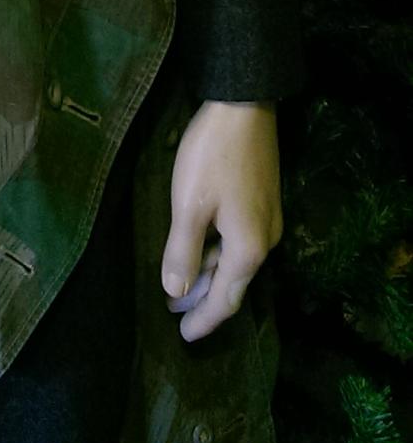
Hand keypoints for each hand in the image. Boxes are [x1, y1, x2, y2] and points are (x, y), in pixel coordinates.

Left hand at [161, 100, 282, 341]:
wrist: (245, 104)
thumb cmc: (213, 155)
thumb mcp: (189, 205)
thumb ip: (182, 251)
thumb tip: (176, 293)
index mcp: (248, 249)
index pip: (226, 300)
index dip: (204, 320)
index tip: (185, 338)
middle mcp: (265, 240)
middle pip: (234, 283)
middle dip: (204, 300)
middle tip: (175, 314)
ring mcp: (267, 219)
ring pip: (236, 261)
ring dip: (209, 274)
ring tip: (181, 285)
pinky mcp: (263, 200)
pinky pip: (239, 242)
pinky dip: (218, 253)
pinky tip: (200, 248)